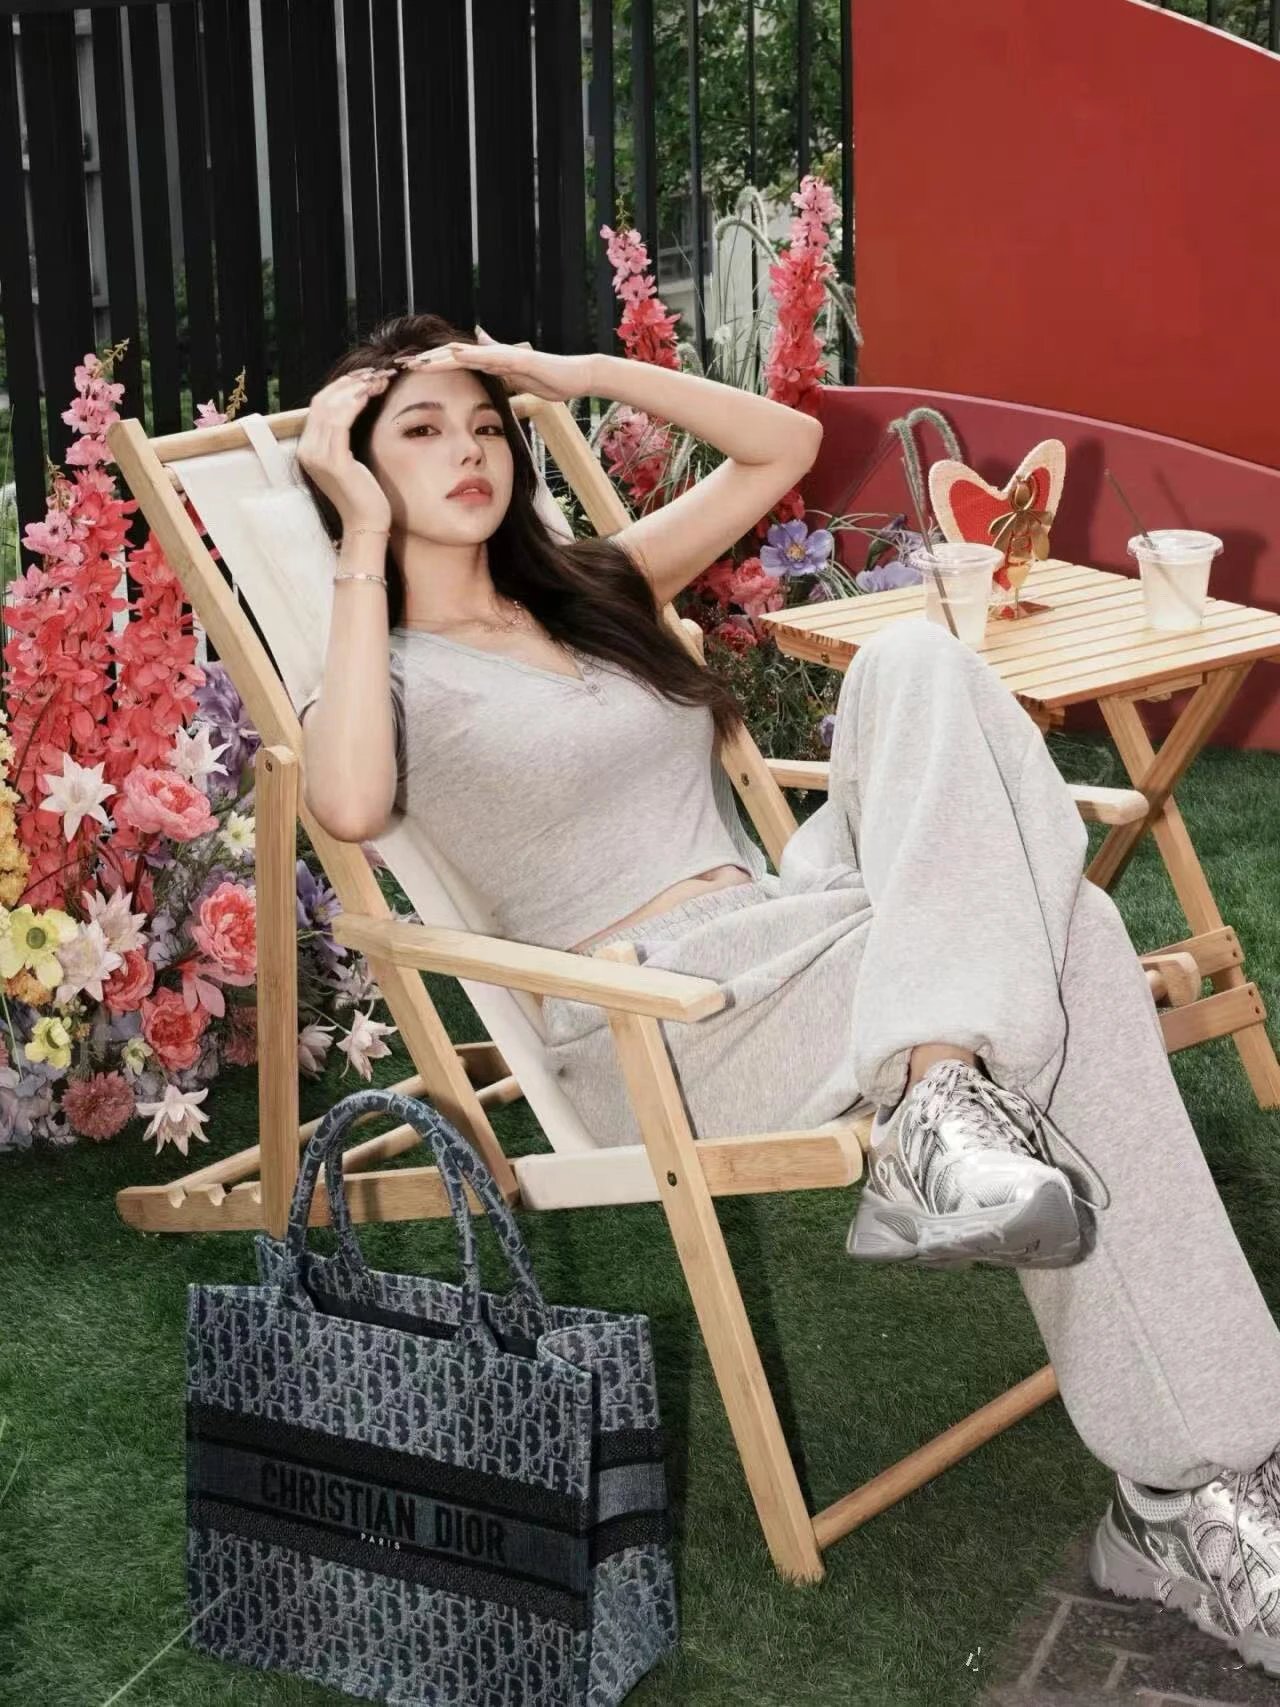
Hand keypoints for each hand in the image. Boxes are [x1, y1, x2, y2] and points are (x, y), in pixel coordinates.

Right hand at [297, 367, 394, 532]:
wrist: (366, 524)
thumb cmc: (364, 493)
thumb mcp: (349, 460)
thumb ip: (343, 437)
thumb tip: (354, 406)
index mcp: (308, 448)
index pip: (319, 405)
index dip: (341, 386)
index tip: (365, 376)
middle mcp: (307, 450)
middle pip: (322, 401)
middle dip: (349, 382)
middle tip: (375, 373)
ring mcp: (317, 456)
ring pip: (330, 407)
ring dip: (356, 389)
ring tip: (378, 381)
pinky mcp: (333, 462)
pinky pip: (340, 423)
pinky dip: (354, 404)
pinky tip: (369, 396)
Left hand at [393, 329, 593, 404]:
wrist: (576, 377)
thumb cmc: (551, 381)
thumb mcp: (519, 383)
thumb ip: (502, 378)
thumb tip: (492, 383)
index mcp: (491, 364)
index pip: (454, 365)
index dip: (430, 369)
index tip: (408, 375)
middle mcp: (493, 355)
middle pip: (452, 356)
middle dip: (425, 361)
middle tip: (398, 366)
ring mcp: (504, 354)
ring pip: (465, 353)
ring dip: (438, 357)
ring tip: (415, 361)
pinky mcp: (517, 357)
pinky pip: (489, 356)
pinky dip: (470, 355)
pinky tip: (452, 355)